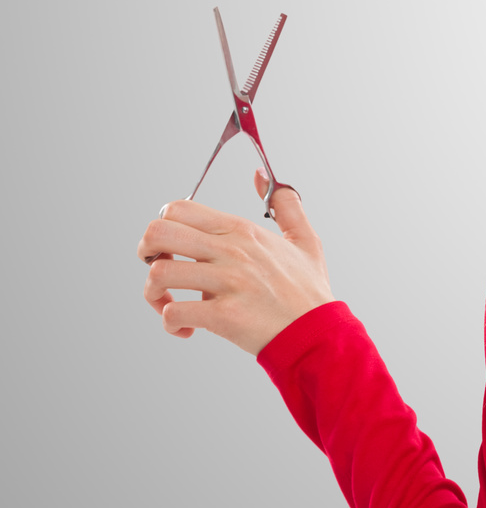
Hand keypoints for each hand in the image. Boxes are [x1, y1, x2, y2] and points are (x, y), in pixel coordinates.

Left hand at [137, 169, 334, 354]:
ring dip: (155, 295)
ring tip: (171, 305)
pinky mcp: (224, 316)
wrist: (317, 332)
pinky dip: (171, 324)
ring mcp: (227, 283)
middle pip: (158, 233)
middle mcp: (232, 252)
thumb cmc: (308, 290)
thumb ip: (285, 204)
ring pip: (159, 274)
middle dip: (146, 253)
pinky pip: (173, 313)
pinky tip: (187, 329)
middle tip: (160, 270)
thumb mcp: (305, 240)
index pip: (179, 208)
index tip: (171, 247)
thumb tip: (260, 176)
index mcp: (243, 231)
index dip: (162, 224)